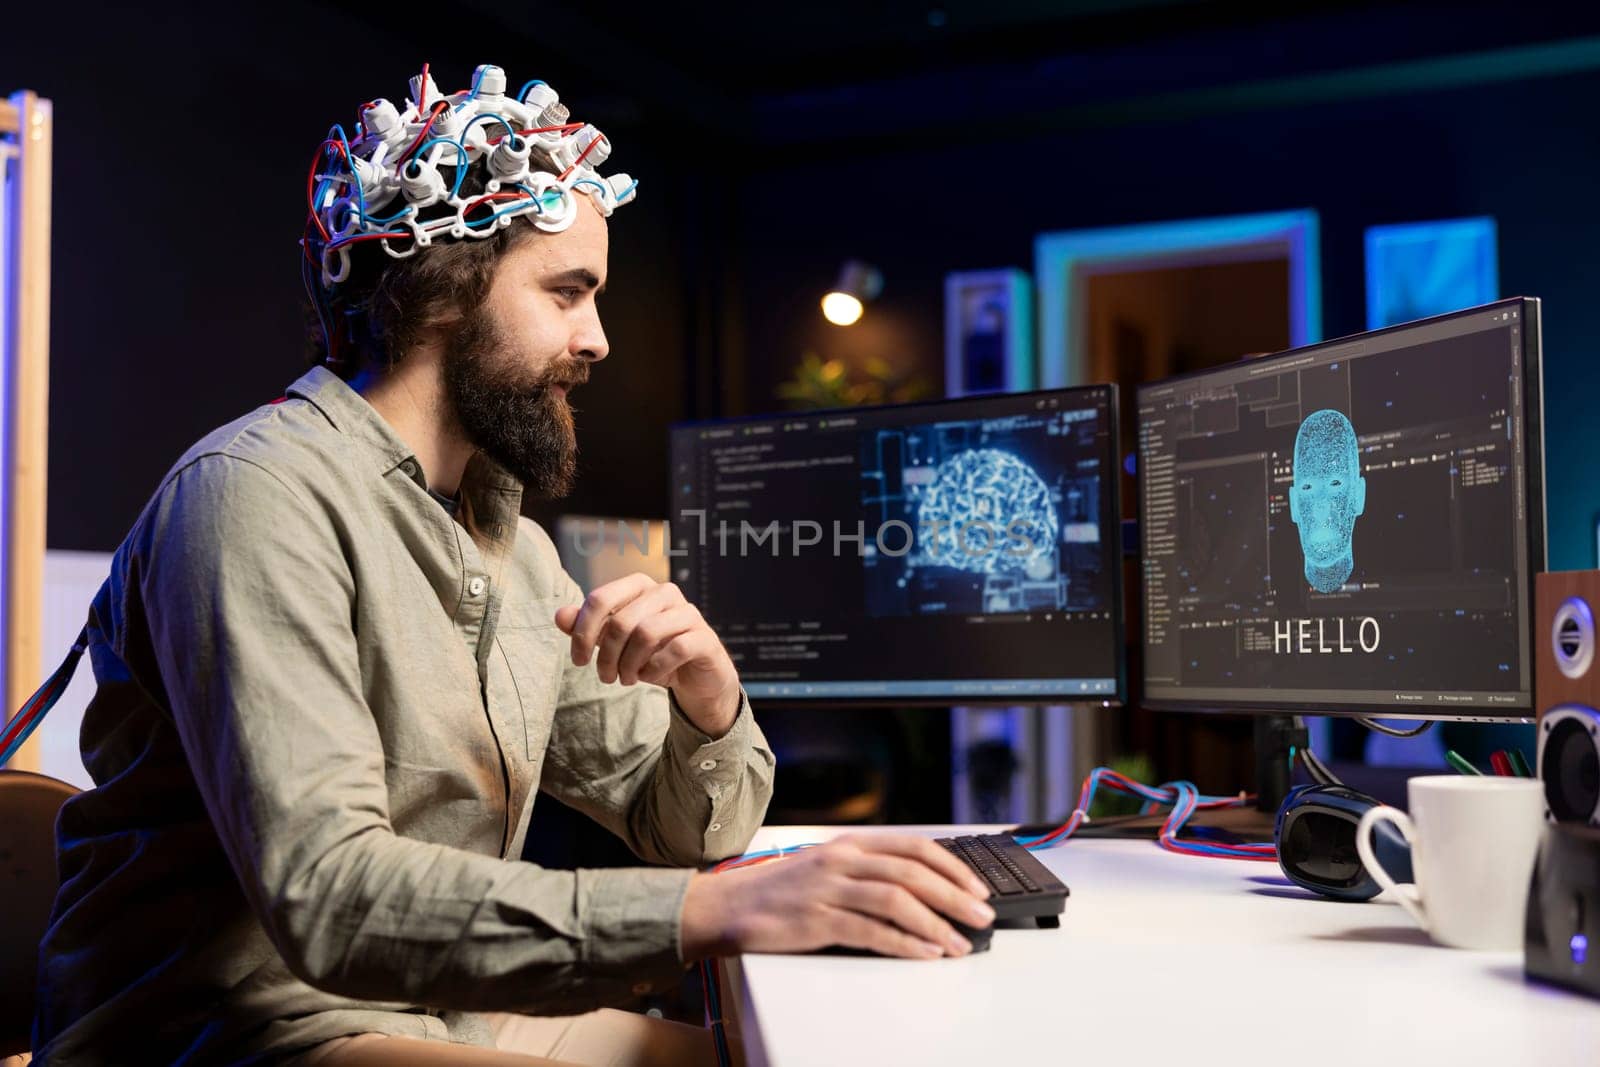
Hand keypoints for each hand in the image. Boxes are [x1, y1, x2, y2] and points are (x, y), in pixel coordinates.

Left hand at [554, 574, 739, 735]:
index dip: (582, 632)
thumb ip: (589, 627)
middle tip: (606, 677)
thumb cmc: (653, 654)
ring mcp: (688, 613)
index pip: (601, 599)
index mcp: (640, 586)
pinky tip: (649, 677)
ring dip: (629, 665)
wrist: (696, 677)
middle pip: (621, 621)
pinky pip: (673, 649)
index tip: (579, 660)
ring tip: (626, 679)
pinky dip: (654, 669)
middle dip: (607, 656)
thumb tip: (560, 616)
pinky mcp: (704, 637)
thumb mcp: (615, 642)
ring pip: (646, 633)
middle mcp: (665, 592)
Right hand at [679, 834, 996, 959]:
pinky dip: (904, 943)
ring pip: (897, 900)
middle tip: (982, 915)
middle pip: (912, 873)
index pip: (913, 847)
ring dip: (936, 923)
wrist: (725, 906)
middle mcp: (842, 861)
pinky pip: (871, 932)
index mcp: (848, 844)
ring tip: (960, 941)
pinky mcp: (817, 921)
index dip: (952, 866)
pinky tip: (925, 953)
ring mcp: (829, 889)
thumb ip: (866, 871)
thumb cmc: (779, 890)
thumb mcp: (825, 867)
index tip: (977, 886)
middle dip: (955, 895)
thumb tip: (919, 889)